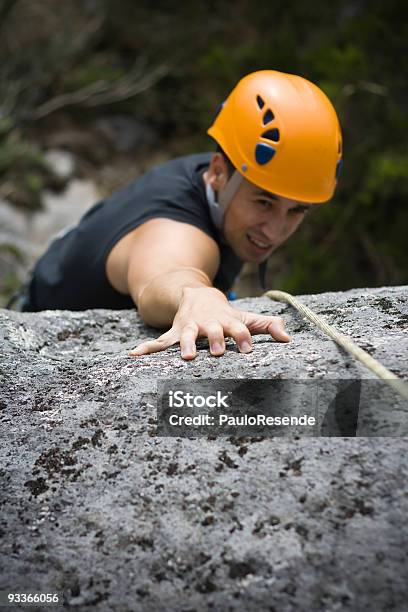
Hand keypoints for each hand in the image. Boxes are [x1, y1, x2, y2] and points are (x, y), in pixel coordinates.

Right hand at [129, 286, 289, 359]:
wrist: (197, 296)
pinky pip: (160, 343)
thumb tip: (288, 339)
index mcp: (227, 322)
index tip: (248, 350)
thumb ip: (268, 326)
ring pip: (187, 337)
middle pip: (213, 331)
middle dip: (215, 340)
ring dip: (187, 345)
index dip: (243, 338)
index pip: (239, 329)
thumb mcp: (246, 317)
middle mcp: (208, 325)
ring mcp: (190, 328)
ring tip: (187, 357)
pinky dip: (147, 349)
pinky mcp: (175, 334)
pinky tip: (134, 355)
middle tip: (218, 352)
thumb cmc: (226, 314)